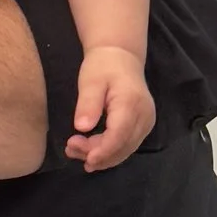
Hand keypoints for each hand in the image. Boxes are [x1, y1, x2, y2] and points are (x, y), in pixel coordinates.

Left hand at [69, 47, 156, 169]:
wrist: (121, 57)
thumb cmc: (103, 66)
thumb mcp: (90, 81)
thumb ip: (88, 104)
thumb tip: (81, 128)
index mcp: (131, 103)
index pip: (119, 135)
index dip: (103, 151)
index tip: (85, 159)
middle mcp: (144, 116)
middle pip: (122, 146)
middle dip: (97, 155)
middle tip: (70, 149)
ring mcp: (146, 122)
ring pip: (125, 149)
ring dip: (102, 156)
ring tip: (75, 151)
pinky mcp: (143, 126)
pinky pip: (127, 145)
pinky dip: (109, 151)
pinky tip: (91, 152)